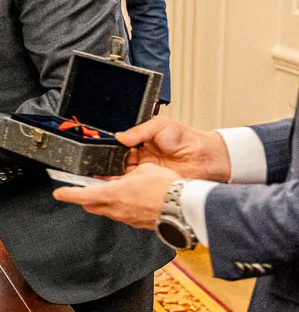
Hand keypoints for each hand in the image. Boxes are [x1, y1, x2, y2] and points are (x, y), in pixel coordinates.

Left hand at [52, 163, 176, 229]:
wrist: (185, 206)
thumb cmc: (166, 188)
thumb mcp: (143, 171)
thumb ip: (129, 174)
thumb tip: (129, 176)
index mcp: (113, 194)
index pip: (81, 195)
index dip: (67, 194)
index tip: (58, 192)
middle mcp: (116, 209)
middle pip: (91, 205)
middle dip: (85, 197)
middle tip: (82, 190)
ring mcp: (126, 218)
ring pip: (107, 210)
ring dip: (104, 202)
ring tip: (111, 191)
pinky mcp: (137, 223)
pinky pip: (122, 215)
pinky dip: (120, 207)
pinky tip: (130, 200)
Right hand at [116, 116, 231, 180]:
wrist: (205, 157)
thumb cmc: (188, 139)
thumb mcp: (160, 125)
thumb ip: (138, 130)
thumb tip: (120, 136)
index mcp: (141, 142)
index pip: (120, 147)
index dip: (111, 150)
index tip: (105, 152)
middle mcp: (142, 157)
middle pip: (118, 162)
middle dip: (111, 163)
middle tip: (106, 164)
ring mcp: (147, 171)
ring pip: (125, 175)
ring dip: (118, 175)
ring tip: (111, 175)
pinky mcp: (153, 184)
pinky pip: (137, 186)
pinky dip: (129, 186)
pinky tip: (124, 183)